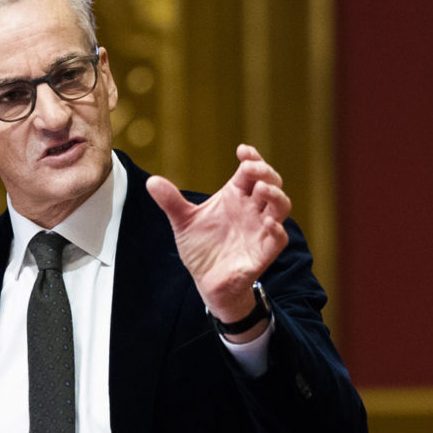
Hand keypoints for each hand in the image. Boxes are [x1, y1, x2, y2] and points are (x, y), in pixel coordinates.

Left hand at [146, 145, 290, 325]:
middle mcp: (253, 209)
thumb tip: (151, 181)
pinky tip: (268, 223)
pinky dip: (276, 229)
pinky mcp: (265, 251)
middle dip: (265, 172)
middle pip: (271, 183)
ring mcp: (261, 229)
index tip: (242, 151)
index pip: (251, 171)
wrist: (207, 282)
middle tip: (250, 167)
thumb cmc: (202, 248)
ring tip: (261, 189)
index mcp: (237, 196)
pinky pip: (279, 238)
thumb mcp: (183, 222)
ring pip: (282, 207)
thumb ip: (171, 202)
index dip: (252, 158)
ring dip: (275, 196)